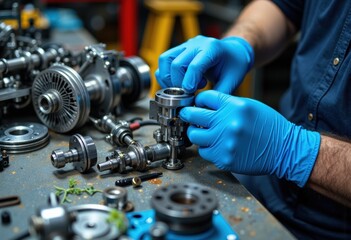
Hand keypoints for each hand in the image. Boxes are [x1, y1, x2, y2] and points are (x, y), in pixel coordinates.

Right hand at [156, 35, 253, 93]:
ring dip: (168, 78)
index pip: (194, 65)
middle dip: (178, 83)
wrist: (234, 52)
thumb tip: (203, 108)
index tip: (190, 93)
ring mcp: (186, 45)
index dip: (189, 81)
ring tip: (181, 88)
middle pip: (176, 63)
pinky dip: (166, 75)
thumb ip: (218, 94)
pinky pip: (164, 61)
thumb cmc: (234, 64)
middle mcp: (196, 44)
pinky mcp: (179, 50)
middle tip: (189, 93)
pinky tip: (178, 83)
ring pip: (165, 60)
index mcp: (212, 48)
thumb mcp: (232, 81)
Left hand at [180, 90, 320, 186]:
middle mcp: (227, 123)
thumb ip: (227, 104)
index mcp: (235, 106)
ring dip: (195, 133)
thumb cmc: (268, 126)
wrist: (284, 150)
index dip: (199, 100)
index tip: (198, 104)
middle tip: (187, 115)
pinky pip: (204, 152)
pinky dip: (206, 148)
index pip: (204, 97)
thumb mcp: (250, 106)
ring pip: (194, 135)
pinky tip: (214, 145)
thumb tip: (204, 105)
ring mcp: (224, 142)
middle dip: (188, 114)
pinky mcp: (224, 159)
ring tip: (202, 132)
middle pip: (192, 115)